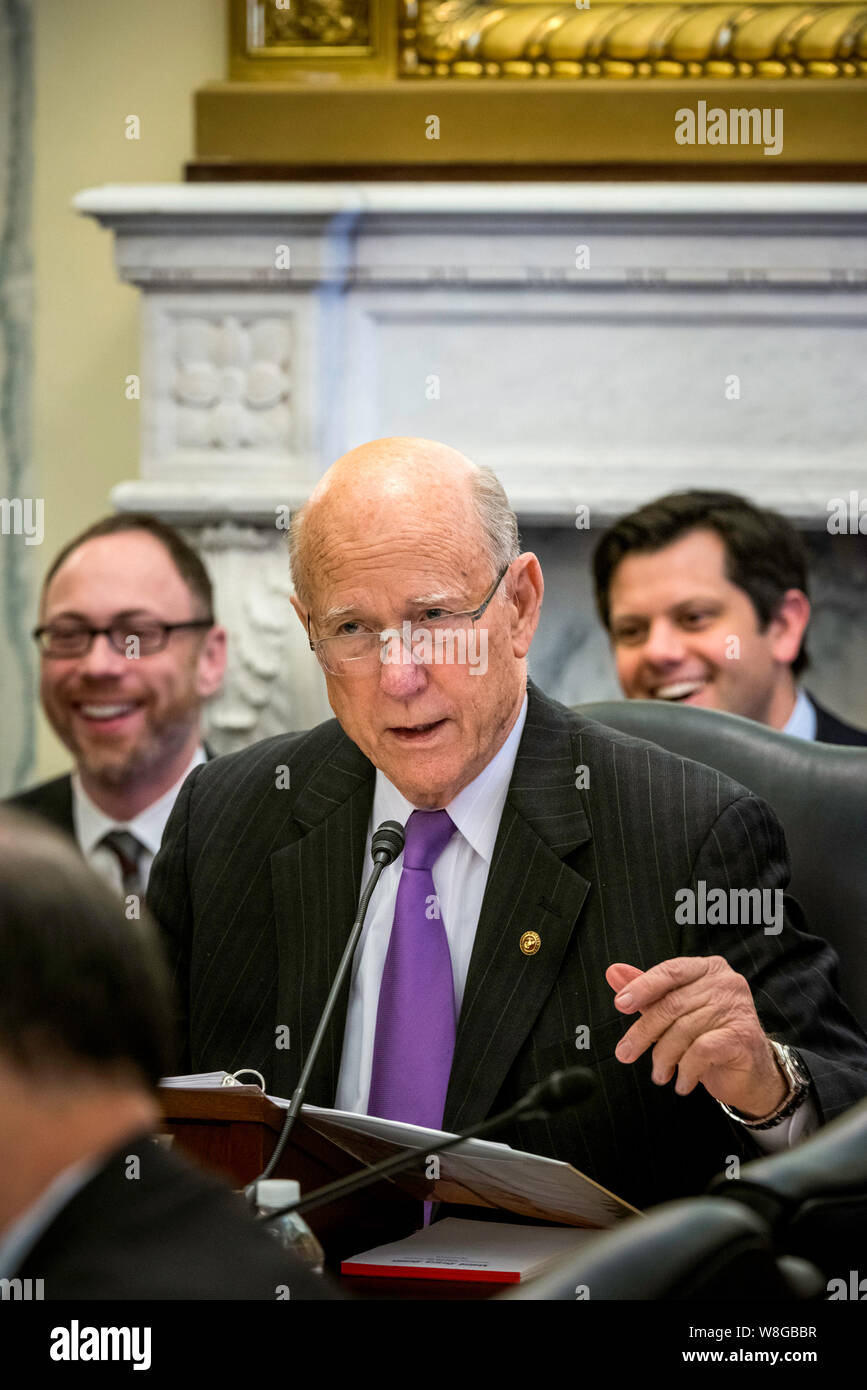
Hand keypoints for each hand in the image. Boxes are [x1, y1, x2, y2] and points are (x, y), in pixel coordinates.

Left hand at [606, 958, 786, 1117]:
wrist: (751, 1074)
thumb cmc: (709, 1036)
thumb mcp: (675, 1011)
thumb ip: (648, 991)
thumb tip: (613, 972)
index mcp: (708, 968)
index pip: (670, 971)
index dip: (642, 987)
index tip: (620, 1005)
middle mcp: (726, 982)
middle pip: (672, 1004)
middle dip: (643, 1032)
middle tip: (625, 1054)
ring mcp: (738, 1008)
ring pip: (684, 1030)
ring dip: (664, 1057)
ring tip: (660, 1074)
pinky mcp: (743, 1037)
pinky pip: (701, 1050)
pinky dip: (686, 1070)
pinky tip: (682, 1083)